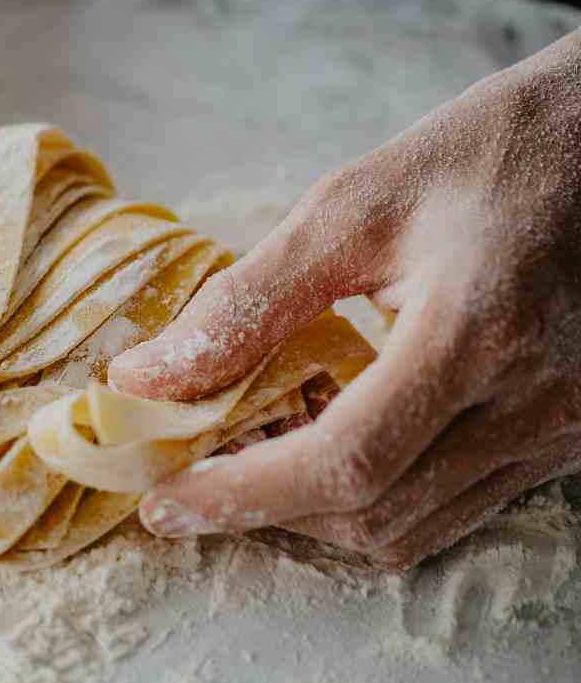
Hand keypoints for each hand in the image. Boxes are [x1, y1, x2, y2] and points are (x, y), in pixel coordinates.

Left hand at [109, 29, 580, 568]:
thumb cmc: (485, 156)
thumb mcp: (351, 207)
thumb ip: (246, 301)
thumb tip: (143, 376)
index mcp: (476, 332)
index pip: (345, 460)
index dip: (243, 495)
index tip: (164, 504)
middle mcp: (532, 403)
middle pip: (373, 513)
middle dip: (266, 509)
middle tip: (192, 475)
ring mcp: (559, 431)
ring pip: (412, 527)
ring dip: (314, 511)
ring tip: (250, 455)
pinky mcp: (564, 437)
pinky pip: (452, 506)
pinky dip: (372, 496)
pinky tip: (324, 442)